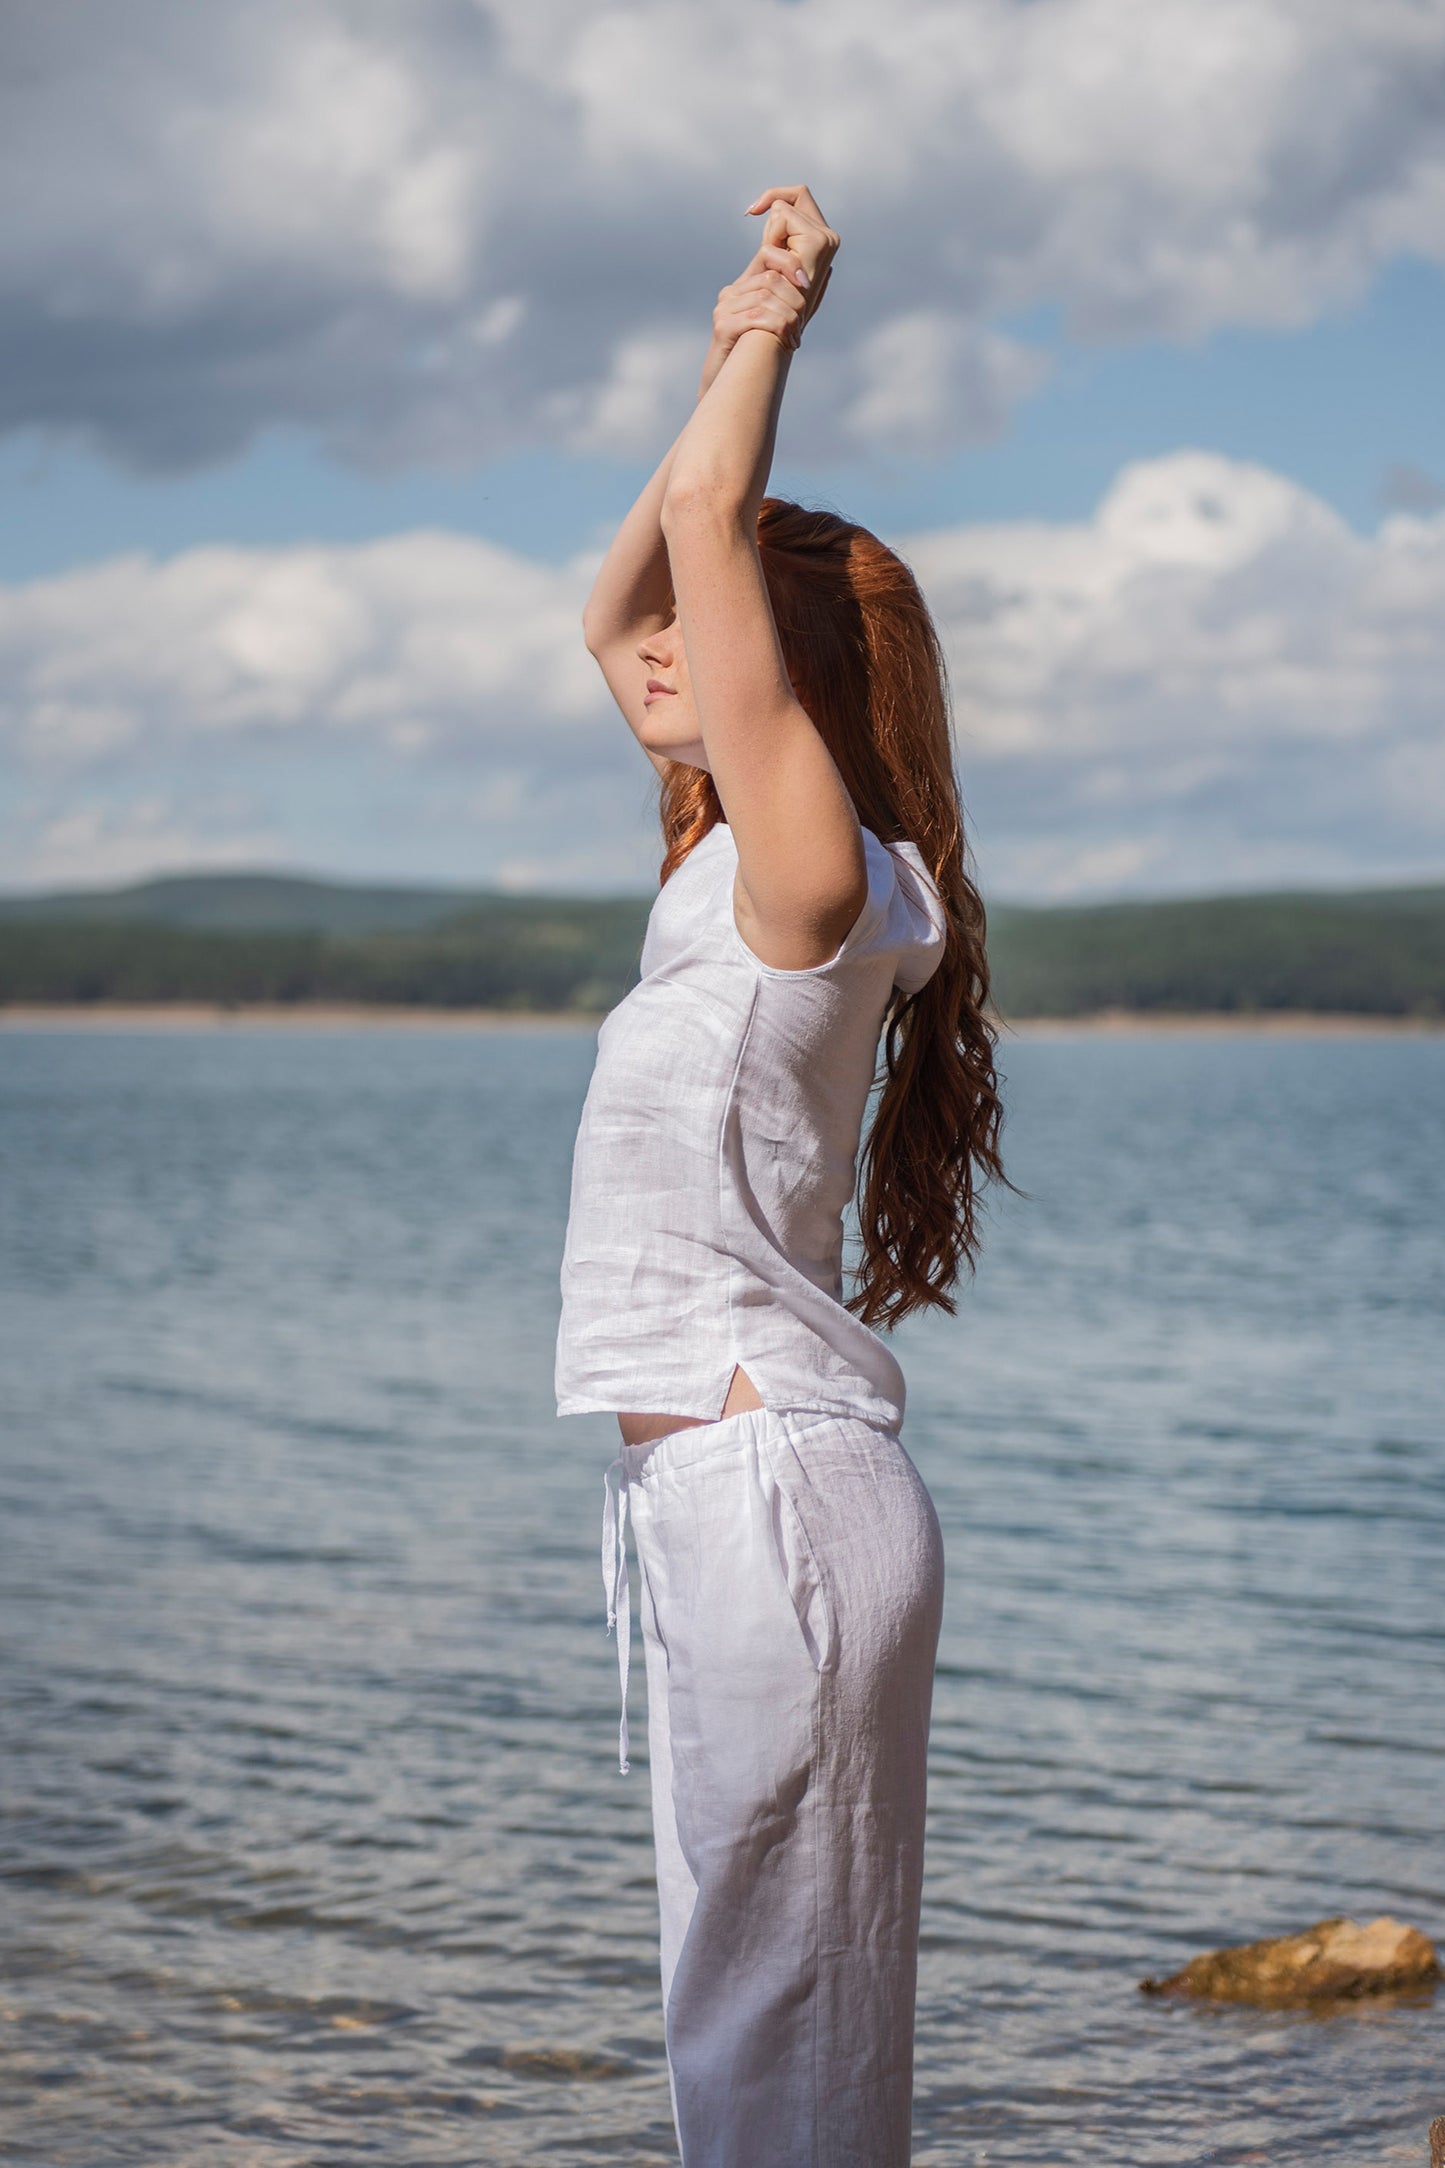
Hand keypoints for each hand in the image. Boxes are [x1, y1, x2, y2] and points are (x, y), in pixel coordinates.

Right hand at [700, 253, 808, 395]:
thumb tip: (828, 270)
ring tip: (794, 338)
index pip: (767, 254)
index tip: (807, 284)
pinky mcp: (722, 327)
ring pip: (766, 297)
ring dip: (789, 318)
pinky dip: (778, 328)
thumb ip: (799, 296)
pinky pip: (757, 317)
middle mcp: (731, 293)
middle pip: (770, 279)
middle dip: (794, 300)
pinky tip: (787, 344)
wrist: (732, 390)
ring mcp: (724, 309)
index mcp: (744, 287)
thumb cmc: (759, 357)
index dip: (790, 263)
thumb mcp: (782, 321)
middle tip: (802, 324)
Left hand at [744, 183, 838, 329]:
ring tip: (775, 269)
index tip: (751, 212)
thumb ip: (778, 240)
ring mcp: (826, 240)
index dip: (774, 196)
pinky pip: (782, 216)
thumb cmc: (767, 305)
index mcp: (822, 242)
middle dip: (772, 220)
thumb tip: (766, 209)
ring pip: (784, 208)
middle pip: (794, 196)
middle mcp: (830, 239)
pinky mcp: (818, 242)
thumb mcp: (772, 264)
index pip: (799, 196)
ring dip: (769, 235)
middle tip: (769, 258)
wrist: (770, 330)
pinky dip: (770, 239)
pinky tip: (775, 267)